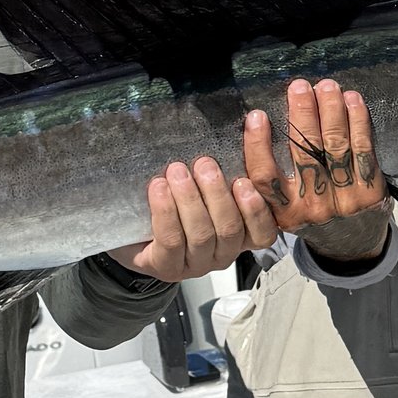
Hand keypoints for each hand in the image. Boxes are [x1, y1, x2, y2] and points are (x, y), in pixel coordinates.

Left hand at [112, 156, 281, 284]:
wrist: (134, 229)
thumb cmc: (177, 202)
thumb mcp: (204, 185)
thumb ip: (222, 171)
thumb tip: (241, 130)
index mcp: (242, 235)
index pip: (263, 231)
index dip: (256, 209)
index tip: (244, 179)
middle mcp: (223, 253)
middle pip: (229, 229)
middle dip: (216, 194)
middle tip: (204, 164)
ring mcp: (195, 264)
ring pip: (201, 235)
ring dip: (190, 199)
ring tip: (177, 171)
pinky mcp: (166, 267)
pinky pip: (171, 241)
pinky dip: (165, 211)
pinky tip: (159, 188)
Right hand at [244, 78, 389, 261]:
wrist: (351, 248)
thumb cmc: (313, 218)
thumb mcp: (285, 211)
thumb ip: (272, 182)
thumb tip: (257, 128)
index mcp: (284, 212)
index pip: (265, 177)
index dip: (258, 145)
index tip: (256, 116)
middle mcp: (313, 206)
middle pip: (305, 152)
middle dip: (302, 114)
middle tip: (299, 87)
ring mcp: (344, 198)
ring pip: (335, 146)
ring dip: (331, 111)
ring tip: (326, 87)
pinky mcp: (370, 191)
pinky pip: (363, 149)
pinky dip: (358, 122)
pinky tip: (352, 101)